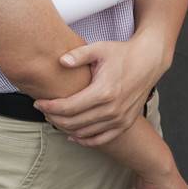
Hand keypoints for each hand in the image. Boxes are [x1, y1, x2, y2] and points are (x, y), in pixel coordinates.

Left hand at [34, 34, 164, 146]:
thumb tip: (60, 61)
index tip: (38, 103)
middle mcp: (112, 109)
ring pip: (85, 133)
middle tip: (44, 111)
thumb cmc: (123, 53)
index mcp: (103, 91)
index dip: (50, 107)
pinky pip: (101, 139)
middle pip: (73, 123)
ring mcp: (120, 119)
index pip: (69, 107)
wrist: (149, 60)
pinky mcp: (125, 123)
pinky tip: (73, 135)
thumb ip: (79, 55)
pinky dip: (85, 140)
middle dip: (54, 118)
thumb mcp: (99, 49)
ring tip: (55, 119)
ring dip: (66, 129)